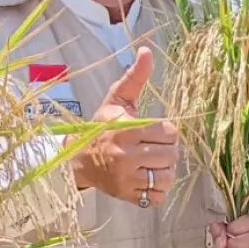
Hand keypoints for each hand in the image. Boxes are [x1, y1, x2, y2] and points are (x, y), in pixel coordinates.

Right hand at [71, 47, 178, 205]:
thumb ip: (135, 77)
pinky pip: (156, 197)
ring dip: (165, 170)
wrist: (78, 159)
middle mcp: (126, 156)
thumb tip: (146, 51)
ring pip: (166, 177)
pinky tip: (147, 177)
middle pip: (170, 155)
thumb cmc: (102, 127)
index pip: (168, 132)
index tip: (156, 131)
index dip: (167, 131)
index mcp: (126, 130)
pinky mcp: (126, 195)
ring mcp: (126, 179)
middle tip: (154, 146)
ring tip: (153, 162)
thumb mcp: (116, 100)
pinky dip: (156, 189)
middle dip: (167, 150)